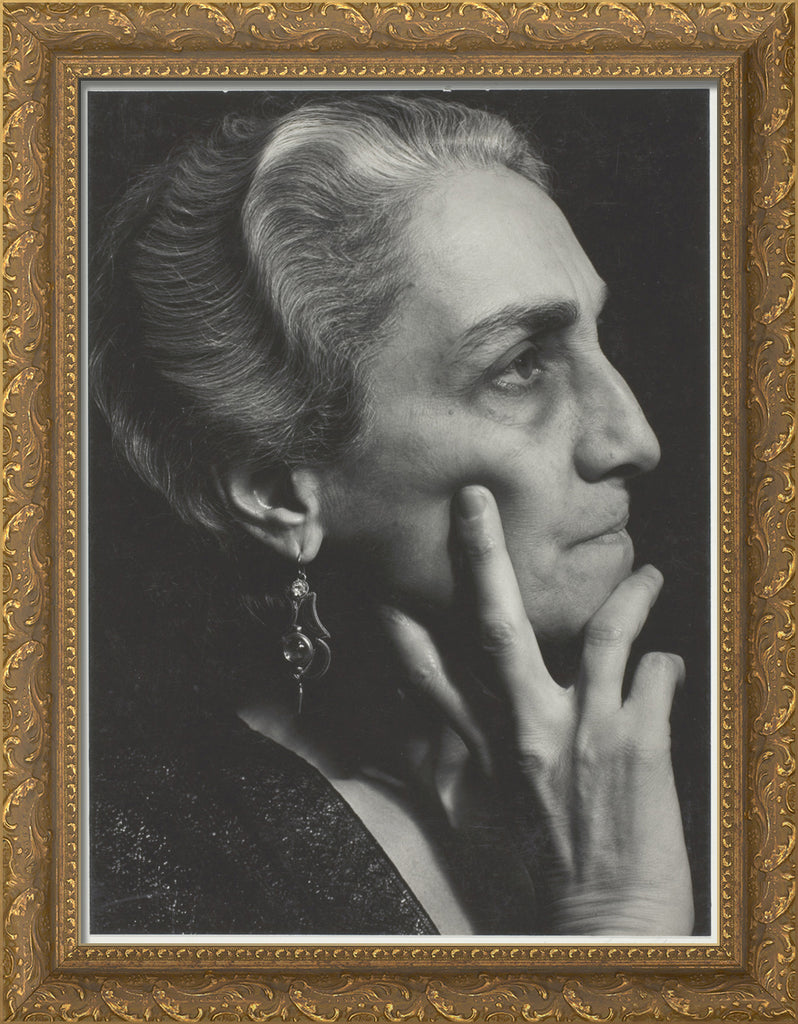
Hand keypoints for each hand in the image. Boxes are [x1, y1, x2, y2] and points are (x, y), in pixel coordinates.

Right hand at [382, 485, 693, 934]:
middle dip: (483, 557)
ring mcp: (584, 733)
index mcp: (486, 749)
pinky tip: (670, 658)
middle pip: (498, 627)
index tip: (382, 576)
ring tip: (648, 573)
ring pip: (603, 634)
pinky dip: (668, 660)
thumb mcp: (476, 819)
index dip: (400, 619)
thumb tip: (413, 732)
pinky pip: (660, 676)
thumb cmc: (540, 872)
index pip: (425, 672)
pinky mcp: (639, 746)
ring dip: (629, 595)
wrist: (603, 924)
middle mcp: (528, 731)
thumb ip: (444, 766)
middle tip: (477, 502)